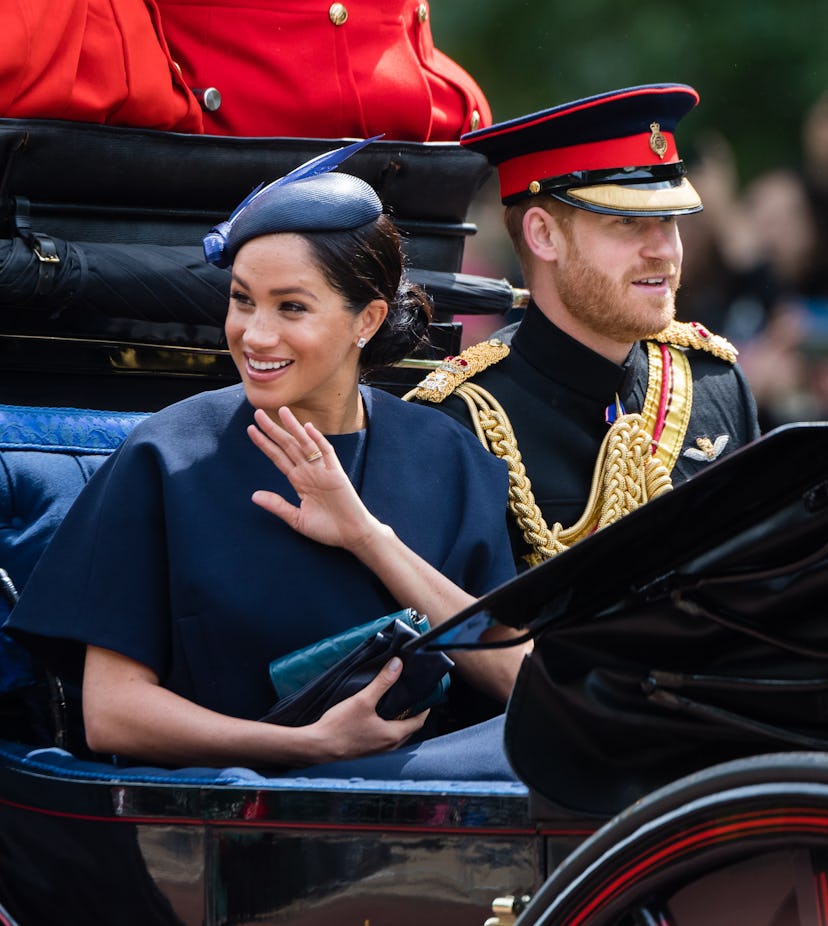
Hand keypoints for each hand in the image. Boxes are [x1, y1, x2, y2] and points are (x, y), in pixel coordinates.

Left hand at [248, 406, 383, 550]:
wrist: (352, 535)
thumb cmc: (327, 529)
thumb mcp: (297, 519)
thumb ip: (277, 506)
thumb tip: (253, 495)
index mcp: (299, 481)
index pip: (278, 457)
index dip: (265, 444)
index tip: (251, 430)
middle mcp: (309, 472)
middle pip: (288, 446)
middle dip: (273, 430)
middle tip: (258, 413)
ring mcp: (323, 470)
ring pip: (305, 444)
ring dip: (293, 428)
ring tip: (281, 411)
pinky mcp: (337, 473)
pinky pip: (327, 453)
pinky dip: (318, 439)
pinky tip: (307, 427)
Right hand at [308, 657, 427, 761]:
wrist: (317, 747)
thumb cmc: (339, 727)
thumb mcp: (363, 700)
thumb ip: (382, 682)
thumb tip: (398, 665)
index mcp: (393, 735)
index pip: (419, 721)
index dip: (425, 708)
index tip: (426, 695)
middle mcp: (388, 746)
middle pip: (409, 728)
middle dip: (413, 713)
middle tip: (411, 696)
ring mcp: (377, 751)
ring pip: (396, 734)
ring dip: (399, 720)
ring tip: (395, 703)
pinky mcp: (366, 751)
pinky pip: (384, 738)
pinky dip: (387, 727)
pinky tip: (376, 716)